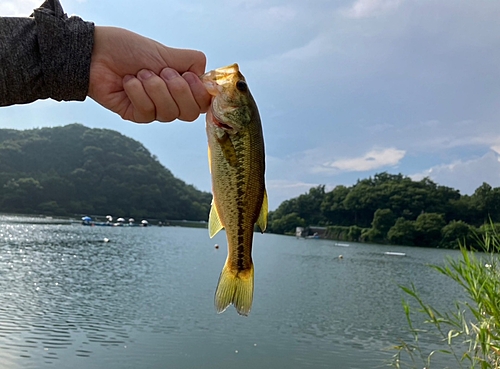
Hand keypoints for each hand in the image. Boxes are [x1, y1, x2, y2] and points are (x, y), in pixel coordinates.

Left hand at [88, 26, 210, 122]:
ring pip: (170, 113)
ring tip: (140, 74)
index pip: (203, 103)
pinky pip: (148, 112)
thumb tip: (209, 76)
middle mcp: (170, 101)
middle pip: (190, 113)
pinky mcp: (136, 116)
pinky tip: (128, 82)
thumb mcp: (166, 53)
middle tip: (162, 72)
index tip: (188, 76)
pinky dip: (138, 92)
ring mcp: (154, 110)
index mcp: (181, 86)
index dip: (199, 93)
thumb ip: (191, 63)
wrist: (97, 53)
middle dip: (177, 90)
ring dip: (155, 88)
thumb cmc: (129, 49)